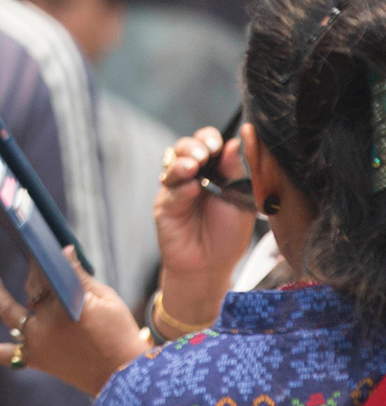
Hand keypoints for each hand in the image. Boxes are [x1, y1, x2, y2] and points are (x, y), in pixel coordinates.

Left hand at [0, 246, 148, 397]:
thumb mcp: (105, 299)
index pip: (46, 273)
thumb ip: (78, 276)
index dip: (44, 259)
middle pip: (31, 290)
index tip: (42, 245)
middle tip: (40, 259)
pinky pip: (3, 355)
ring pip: (12, 313)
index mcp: (65, 305)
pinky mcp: (35, 359)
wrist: (124, 377)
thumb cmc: (119, 334)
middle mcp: (45, 324)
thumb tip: (63, 250)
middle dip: (36, 273)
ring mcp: (36, 343)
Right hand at [155, 127, 255, 325]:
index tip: (217, 145)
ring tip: (194, 165)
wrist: (210, 266)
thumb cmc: (228, 234)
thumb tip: (235, 142)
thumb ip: (235, 172)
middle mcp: (192, 175)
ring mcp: (176, 188)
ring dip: (183, 161)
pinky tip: (191, 189)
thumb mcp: (240, 200)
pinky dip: (180, 187)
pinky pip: (170, 190)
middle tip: (204, 153)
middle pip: (186, 147)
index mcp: (214, 170)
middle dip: (194, 146)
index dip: (210, 139)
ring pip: (172, 163)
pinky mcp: (164, 204)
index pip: (208, 144)